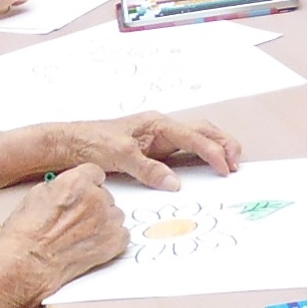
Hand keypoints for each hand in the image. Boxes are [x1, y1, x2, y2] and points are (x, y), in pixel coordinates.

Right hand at [0, 164, 125, 307]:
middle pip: (105, 195)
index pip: (95, 173)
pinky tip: (94, 243)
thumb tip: (70, 188)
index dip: (88, 184)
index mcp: (77, 182)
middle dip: (94, 205)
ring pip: (115, 214)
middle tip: (77, 219)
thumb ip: (63, 185)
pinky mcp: (114, 242)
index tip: (85, 192)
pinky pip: (123, 234)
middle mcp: (96, 198)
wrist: (29, 260)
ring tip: (83, 234)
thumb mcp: (39, 193)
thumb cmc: (28, 232)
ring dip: (104, 222)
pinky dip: (112, 239)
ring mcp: (107, 221)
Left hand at [46, 112, 242, 188]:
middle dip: (223, 144)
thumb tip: (173, 183)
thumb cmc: (91, 143)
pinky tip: (205, 167)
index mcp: (156, 124)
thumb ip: (148, 169)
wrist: (69, 143)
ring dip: (215, 147)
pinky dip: (200, 156)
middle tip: (237, 163)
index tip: (225, 168)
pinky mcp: (153, 149)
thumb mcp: (119, 156)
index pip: (193, 136)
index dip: (213, 152)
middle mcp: (160, 128)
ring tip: (229, 163)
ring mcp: (157, 138)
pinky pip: (183, 150)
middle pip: (202, 130)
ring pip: (195, 137)